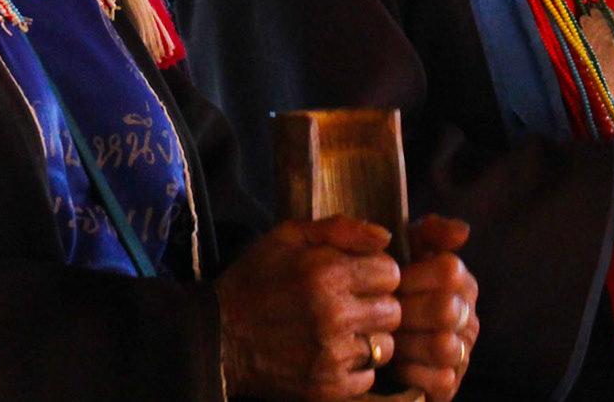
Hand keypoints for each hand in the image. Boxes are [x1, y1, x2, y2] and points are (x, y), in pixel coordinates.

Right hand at [217, 216, 401, 401]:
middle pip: (393, 310)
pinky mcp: (328, 387)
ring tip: (341, 330)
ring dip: (369, 337)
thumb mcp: (289, 236)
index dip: (375, 271)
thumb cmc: (256, 280)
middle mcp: (334, 314)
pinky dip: (355, 367)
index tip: (356, 276)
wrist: (219, 337)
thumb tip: (385, 237)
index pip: (391, 272)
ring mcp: (332, 354)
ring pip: (386, 345)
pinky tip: (331, 353)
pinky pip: (369, 376)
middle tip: (350, 304)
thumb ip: (341, 228)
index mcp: (328, 272)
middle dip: (376, 304)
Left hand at [392, 216, 477, 401]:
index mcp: (461, 280)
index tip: (389, 282)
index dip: (412, 276)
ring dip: (408, 342)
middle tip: (381, 313)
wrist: (369, 335)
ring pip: (445, 346)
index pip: (449, 270)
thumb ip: (429, 232)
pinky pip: (441, 379)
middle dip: (407, 311)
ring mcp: (463, 351)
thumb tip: (464, 231)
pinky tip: (395, 363)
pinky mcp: (451, 384)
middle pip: (446, 309)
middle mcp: (469, 315)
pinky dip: (412, 371)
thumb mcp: (403, 251)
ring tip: (387, 338)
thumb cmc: (388, 286)